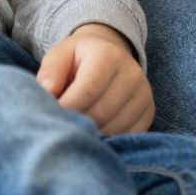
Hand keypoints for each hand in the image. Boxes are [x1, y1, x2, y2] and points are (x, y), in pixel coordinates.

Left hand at [36, 24, 153, 135]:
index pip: (88, 90)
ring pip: (115, 128)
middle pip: (101, 113)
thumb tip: (47, 91)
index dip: (67, 108)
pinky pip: (128, 136)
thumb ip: (51, 71)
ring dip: (93, 135)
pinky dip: (109, 140)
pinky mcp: (148, 112)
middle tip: (61, 128)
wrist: (108, 54)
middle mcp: (132, 73)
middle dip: (77, 124)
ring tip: (76, 130)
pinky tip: (95, 134)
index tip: (50, 119)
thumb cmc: (78, 59)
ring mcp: (144, 94)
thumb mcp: (60, 55)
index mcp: (108, 55)